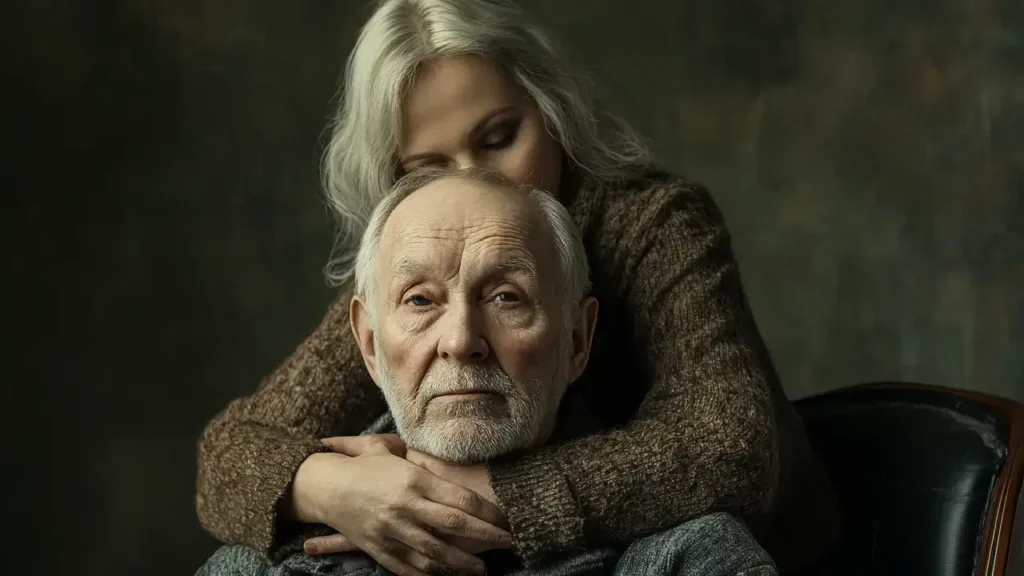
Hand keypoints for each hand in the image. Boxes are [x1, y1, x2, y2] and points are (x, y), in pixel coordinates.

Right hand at [307, 449, 505, 556]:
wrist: (325, 486)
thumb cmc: (364, 466)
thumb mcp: (394, 453)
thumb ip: (422, 460)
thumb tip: (450, 463)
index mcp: (413, 479)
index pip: (460, 499)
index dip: (487, 512)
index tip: (504, 519)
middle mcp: (405, 506)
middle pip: (455, 526)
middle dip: (486, 536)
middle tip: (506, 542)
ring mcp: (391, 530)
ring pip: (435, 552)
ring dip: (461, 563)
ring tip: (481, 569)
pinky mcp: (378, 548)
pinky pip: (408, 567)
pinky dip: (429, 574)